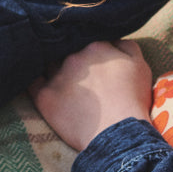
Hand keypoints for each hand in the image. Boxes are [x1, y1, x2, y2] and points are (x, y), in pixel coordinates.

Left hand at [28, 40, 152, 151]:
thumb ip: (127, 46)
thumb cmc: (133, 100)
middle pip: (67, 50)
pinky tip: (32, 78)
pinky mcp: (45, 96)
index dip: (88, 49)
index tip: (91, 59)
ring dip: (52, 67)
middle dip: (70, 57)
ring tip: (57, 76)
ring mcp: (57, 76)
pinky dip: (32, 78)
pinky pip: (32, 82)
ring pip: (49, 63)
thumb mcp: (141, 66)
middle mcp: (73, 57)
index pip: (87, 39)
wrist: (118, 133)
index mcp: (96, 46)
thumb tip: (114, 39)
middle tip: (76, 70)